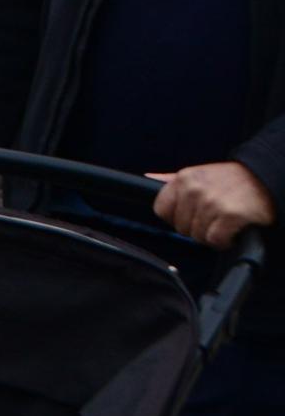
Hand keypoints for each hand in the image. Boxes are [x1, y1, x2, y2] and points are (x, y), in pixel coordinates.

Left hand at [148, 162, 276, 249]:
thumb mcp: (200, 174)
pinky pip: (215, 240)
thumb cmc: (232, 181)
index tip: (193, 215)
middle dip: (197, 228)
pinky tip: (233, 230)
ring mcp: (212, 202)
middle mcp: (195, 189)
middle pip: (180, 227)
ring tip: (225, 221)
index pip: (161, 210)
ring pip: (198, 236)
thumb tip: (148, 176)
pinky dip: (225, 241)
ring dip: (213, 235)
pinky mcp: (230, 215)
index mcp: (184, 178)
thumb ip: (172, 179)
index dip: (176, 218)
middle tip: (215, 217)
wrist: (266, 180)